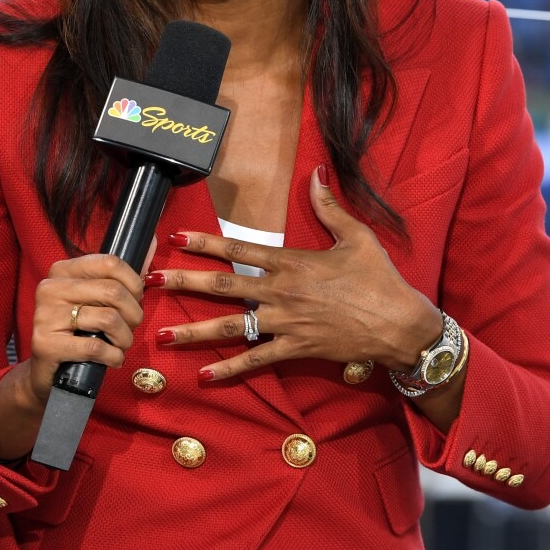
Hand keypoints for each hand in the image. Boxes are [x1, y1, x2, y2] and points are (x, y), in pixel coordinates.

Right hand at [24, 253, 144, 402]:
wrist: (48, 372)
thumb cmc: (79, 332)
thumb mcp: (97, 300)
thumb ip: (123, 273)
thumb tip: (152, 240)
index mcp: (63, 270)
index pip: (110, 262)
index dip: (134, 283)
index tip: (137, 299)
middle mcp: (50, 288)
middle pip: (113, 292)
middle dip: (133, 314)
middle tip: (131, 328)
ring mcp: (45, 316)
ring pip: (108, 319)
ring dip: (125, 338)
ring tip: (120, 345)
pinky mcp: (45, 344)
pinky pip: (96, 347)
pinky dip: (113, 356)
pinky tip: (111, 359)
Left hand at [150, 167, 440, 379]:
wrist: (399, 324)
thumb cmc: (379, 279)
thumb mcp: (357, 236)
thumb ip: (330, 206)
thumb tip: (317, 173)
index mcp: (292, 262)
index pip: (240, 248)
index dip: (206, 242)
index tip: (177, 238)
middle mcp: (282, 292)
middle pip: (223, 287)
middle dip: (184, 283)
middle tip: (150, 282)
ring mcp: (286, 323)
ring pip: (231, 327)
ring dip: (194, 331)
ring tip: (162, 332)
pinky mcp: (295, 348)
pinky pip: (256, 360)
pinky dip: (229, 369)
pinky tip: (204, 375)